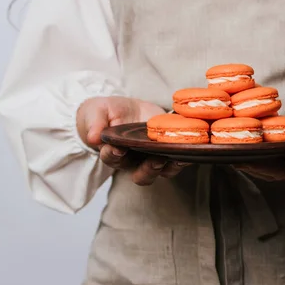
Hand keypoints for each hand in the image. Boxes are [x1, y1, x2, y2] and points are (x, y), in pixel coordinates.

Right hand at [76, 96, 190, 184]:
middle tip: (156, 160)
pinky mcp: (166, 148)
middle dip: (148, 170)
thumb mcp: (97, 112)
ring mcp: (151, 157)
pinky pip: (177, 158)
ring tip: (178, 158)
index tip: (118, 148)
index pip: (112, 158)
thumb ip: (95, 124)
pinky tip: (192, 147)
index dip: (114, 155)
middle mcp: (133, 161)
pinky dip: (185, 155)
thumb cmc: (106, 113)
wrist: (123, 109)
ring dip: (170, 166)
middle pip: (141, 174)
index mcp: (114, 153)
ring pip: (162, 171)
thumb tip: (92, 137)